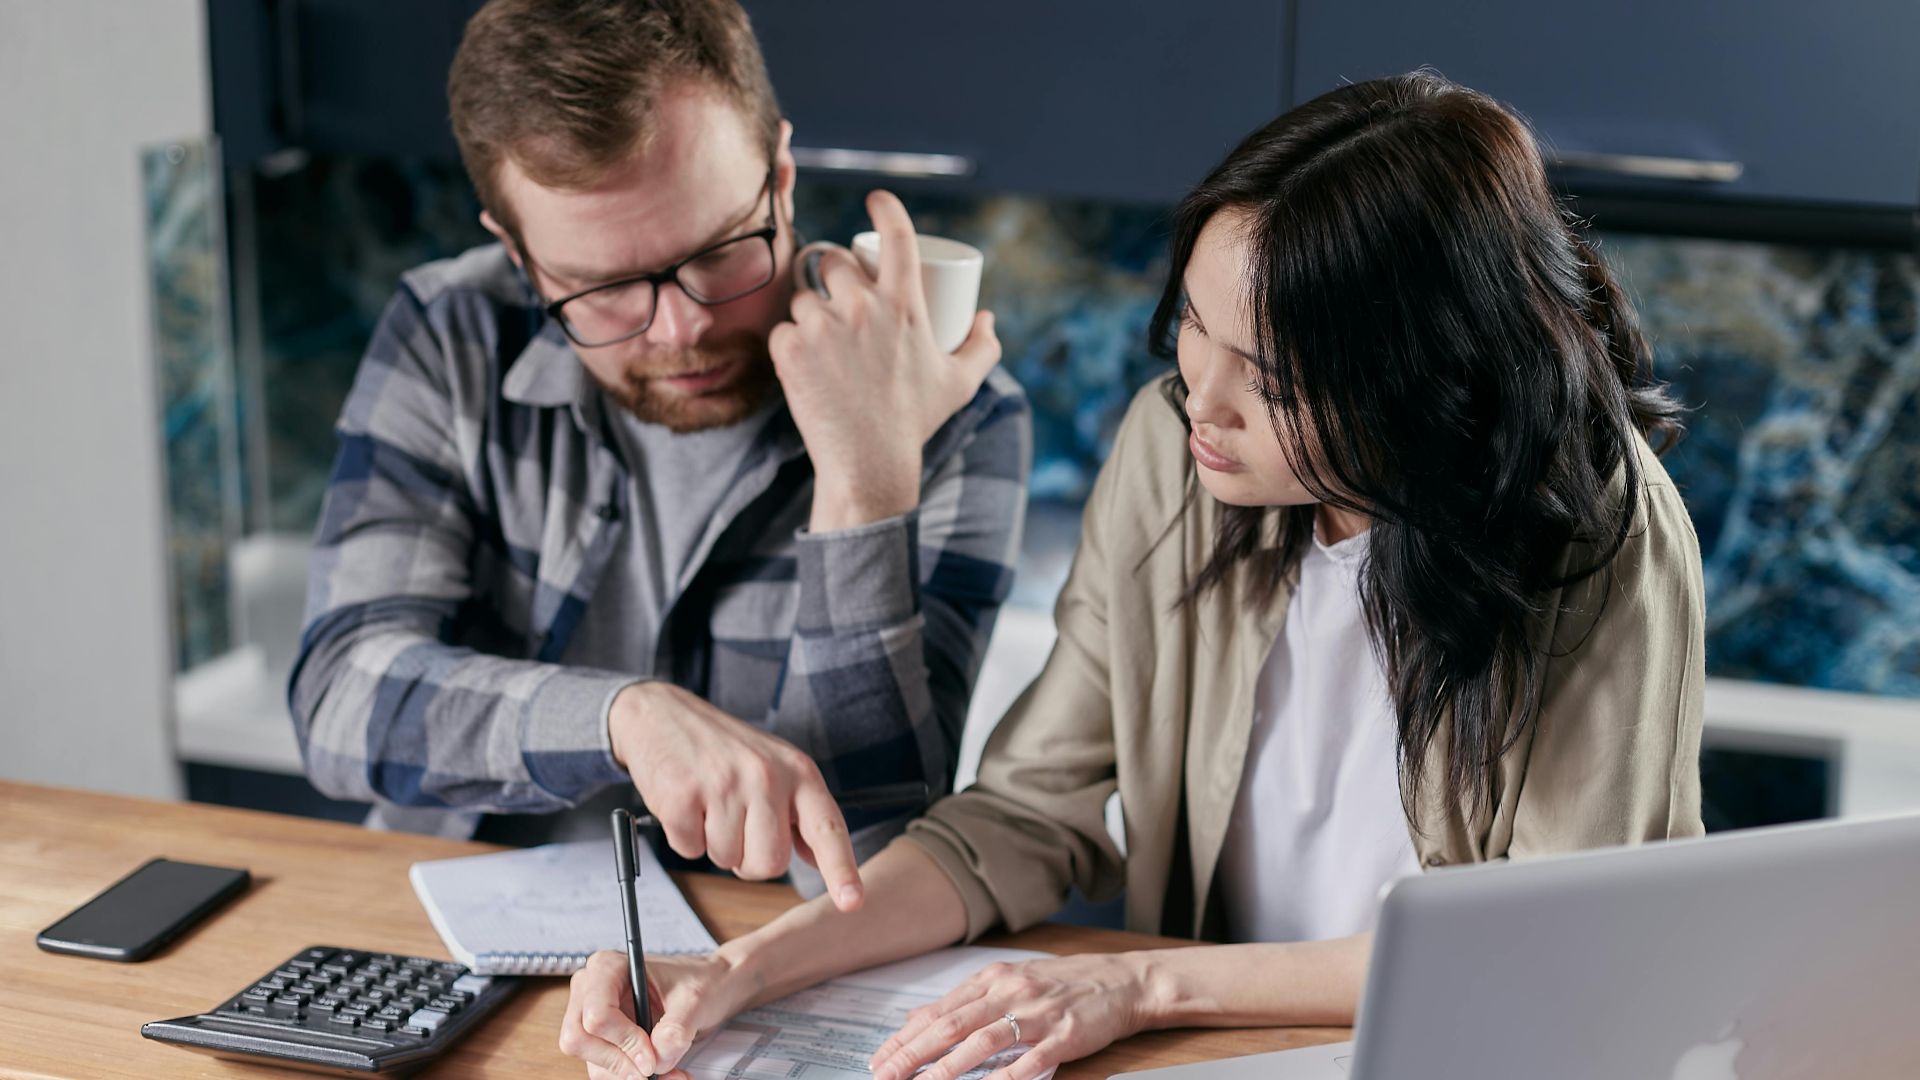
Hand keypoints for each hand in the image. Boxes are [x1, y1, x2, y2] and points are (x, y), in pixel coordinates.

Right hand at [558, 950, 755, 1079]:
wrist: (710, 988)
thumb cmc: (700, 981)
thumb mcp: (695, 1000)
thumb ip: (675, 1030)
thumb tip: (656, 1061)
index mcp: (608, 967)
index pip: (596, 1014)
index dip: (624, 1042)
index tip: (652, 1056)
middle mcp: (591, 990)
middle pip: (579, 1039)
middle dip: (619, 1062)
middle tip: (654, 1071)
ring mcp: (592, 1016)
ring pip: (592, 1061)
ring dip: (629, 1075)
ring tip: (671, 1073)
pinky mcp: (604, 1039)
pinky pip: (605, 1069)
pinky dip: (631, 1077)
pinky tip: (663, 1073)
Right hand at [608, 681, 864, 910]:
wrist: (662, 713)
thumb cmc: (724, 748)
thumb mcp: (775, 766)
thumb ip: (799, 812)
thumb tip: (818, 859)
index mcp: (798, 772)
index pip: (827, 828)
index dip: (841, 870)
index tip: (852, 902)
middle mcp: (767, 776)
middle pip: (770, 863)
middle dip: (749, 860)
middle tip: (736, 826)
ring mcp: (724, 784)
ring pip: (727, 860)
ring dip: (714, 845)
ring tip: (709, 805)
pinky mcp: (683, 795)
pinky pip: (690, 851)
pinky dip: (685, 837)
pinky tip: (686, 803)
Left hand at [770, 190, 1002, 531]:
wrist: (869, 463)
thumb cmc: (915, 421)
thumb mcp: (960, 383)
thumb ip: (982, 347)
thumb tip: (985, 317)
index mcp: (904, 305)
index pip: (897, 236)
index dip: (886, 208)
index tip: (876, 199)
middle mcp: (862, 307)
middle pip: (835, 262)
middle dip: (834, 276)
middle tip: (839, 304)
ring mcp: (823, 327)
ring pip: (804, 297)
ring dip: (810, 313)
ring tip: (823, 345)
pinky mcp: (790, 350)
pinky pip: (782, 329)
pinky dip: (789, 344)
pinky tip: (802, 364)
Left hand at [868, 953, 1154, 1079]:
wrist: (1122, 980)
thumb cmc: (1063, 984)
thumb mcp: (1009, 981)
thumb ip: (964, 1001)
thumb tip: (916, 1018)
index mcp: (993, 979)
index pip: (938, 1011)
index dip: (905, 1037)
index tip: (879, 1058)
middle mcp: (1010, 992)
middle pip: (952, 1025)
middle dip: (913, 1053)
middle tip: (885, 1074)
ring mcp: (1037, 1014)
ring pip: (984, 1040)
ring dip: (949, 1066)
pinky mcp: (1063, 1035)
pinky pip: (1030, 1059)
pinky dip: (1006, 1075)